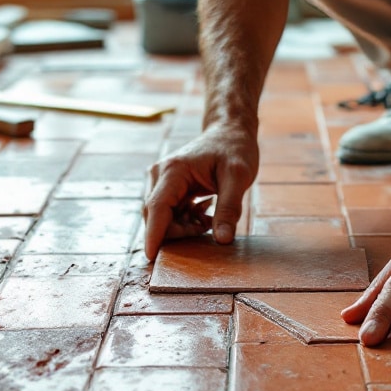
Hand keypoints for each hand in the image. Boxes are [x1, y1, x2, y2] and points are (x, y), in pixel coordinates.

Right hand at [143, 126, 258, 259]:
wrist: (230, 132)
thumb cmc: (235, 149)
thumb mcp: (239, 177)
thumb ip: (230, 208)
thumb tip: (222, 240)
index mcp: (173, 171)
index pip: (156, 208)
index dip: (153, 235)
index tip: (151, 258)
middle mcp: (160, 175)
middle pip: (156, 216)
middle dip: (178, 232)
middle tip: (207, 229)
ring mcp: (162, 181)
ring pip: (162, 218)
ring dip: (184, 227)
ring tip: (209, 219)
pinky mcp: (169, 188)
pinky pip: (170, 214)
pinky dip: (186, 221)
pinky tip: (205, 214)